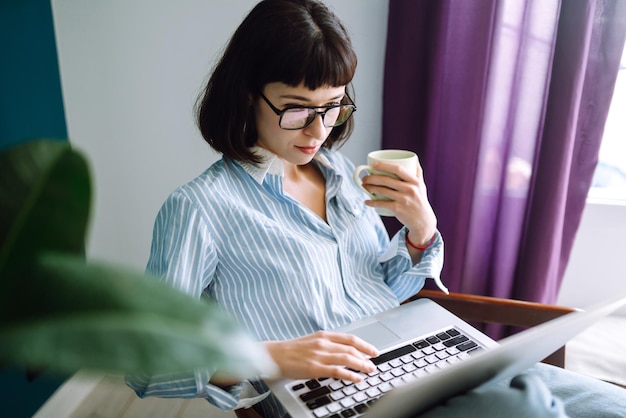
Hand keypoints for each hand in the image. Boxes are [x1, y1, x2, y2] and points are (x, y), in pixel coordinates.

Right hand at [262, 331, 378, 382]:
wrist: (274, 355)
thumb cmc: (292, 350)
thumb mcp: (312, 341)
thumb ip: (327, 344)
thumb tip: (343, 351)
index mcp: (324, 335)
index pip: (350, 339)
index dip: (365, 345)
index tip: (374, 351)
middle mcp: (323, 343)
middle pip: (351, 349)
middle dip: (366, 357)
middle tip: (373, 365)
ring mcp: (319, 355)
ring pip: (347, 358)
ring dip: (362, 365)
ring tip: (369, 371)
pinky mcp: (315, 368)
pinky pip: (337, 371)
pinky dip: (350, 375)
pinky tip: (357, 379)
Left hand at [361, 161, 436, 247]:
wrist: (423, 221)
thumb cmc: (420, 201)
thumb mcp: (422, 186)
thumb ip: (417, 172)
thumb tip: (413, 159)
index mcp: (415, 181)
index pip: (398, 169)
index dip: (384, 165)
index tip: (374, 165)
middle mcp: (410, 189)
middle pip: (387, 180)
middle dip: (372, 178)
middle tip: (364, 177)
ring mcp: (404, 199)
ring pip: (383, 191)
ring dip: (370, 188)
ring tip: (364, 186)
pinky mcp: (398, 209)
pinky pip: (382, 204)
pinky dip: (372, 203)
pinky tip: (366, 201)